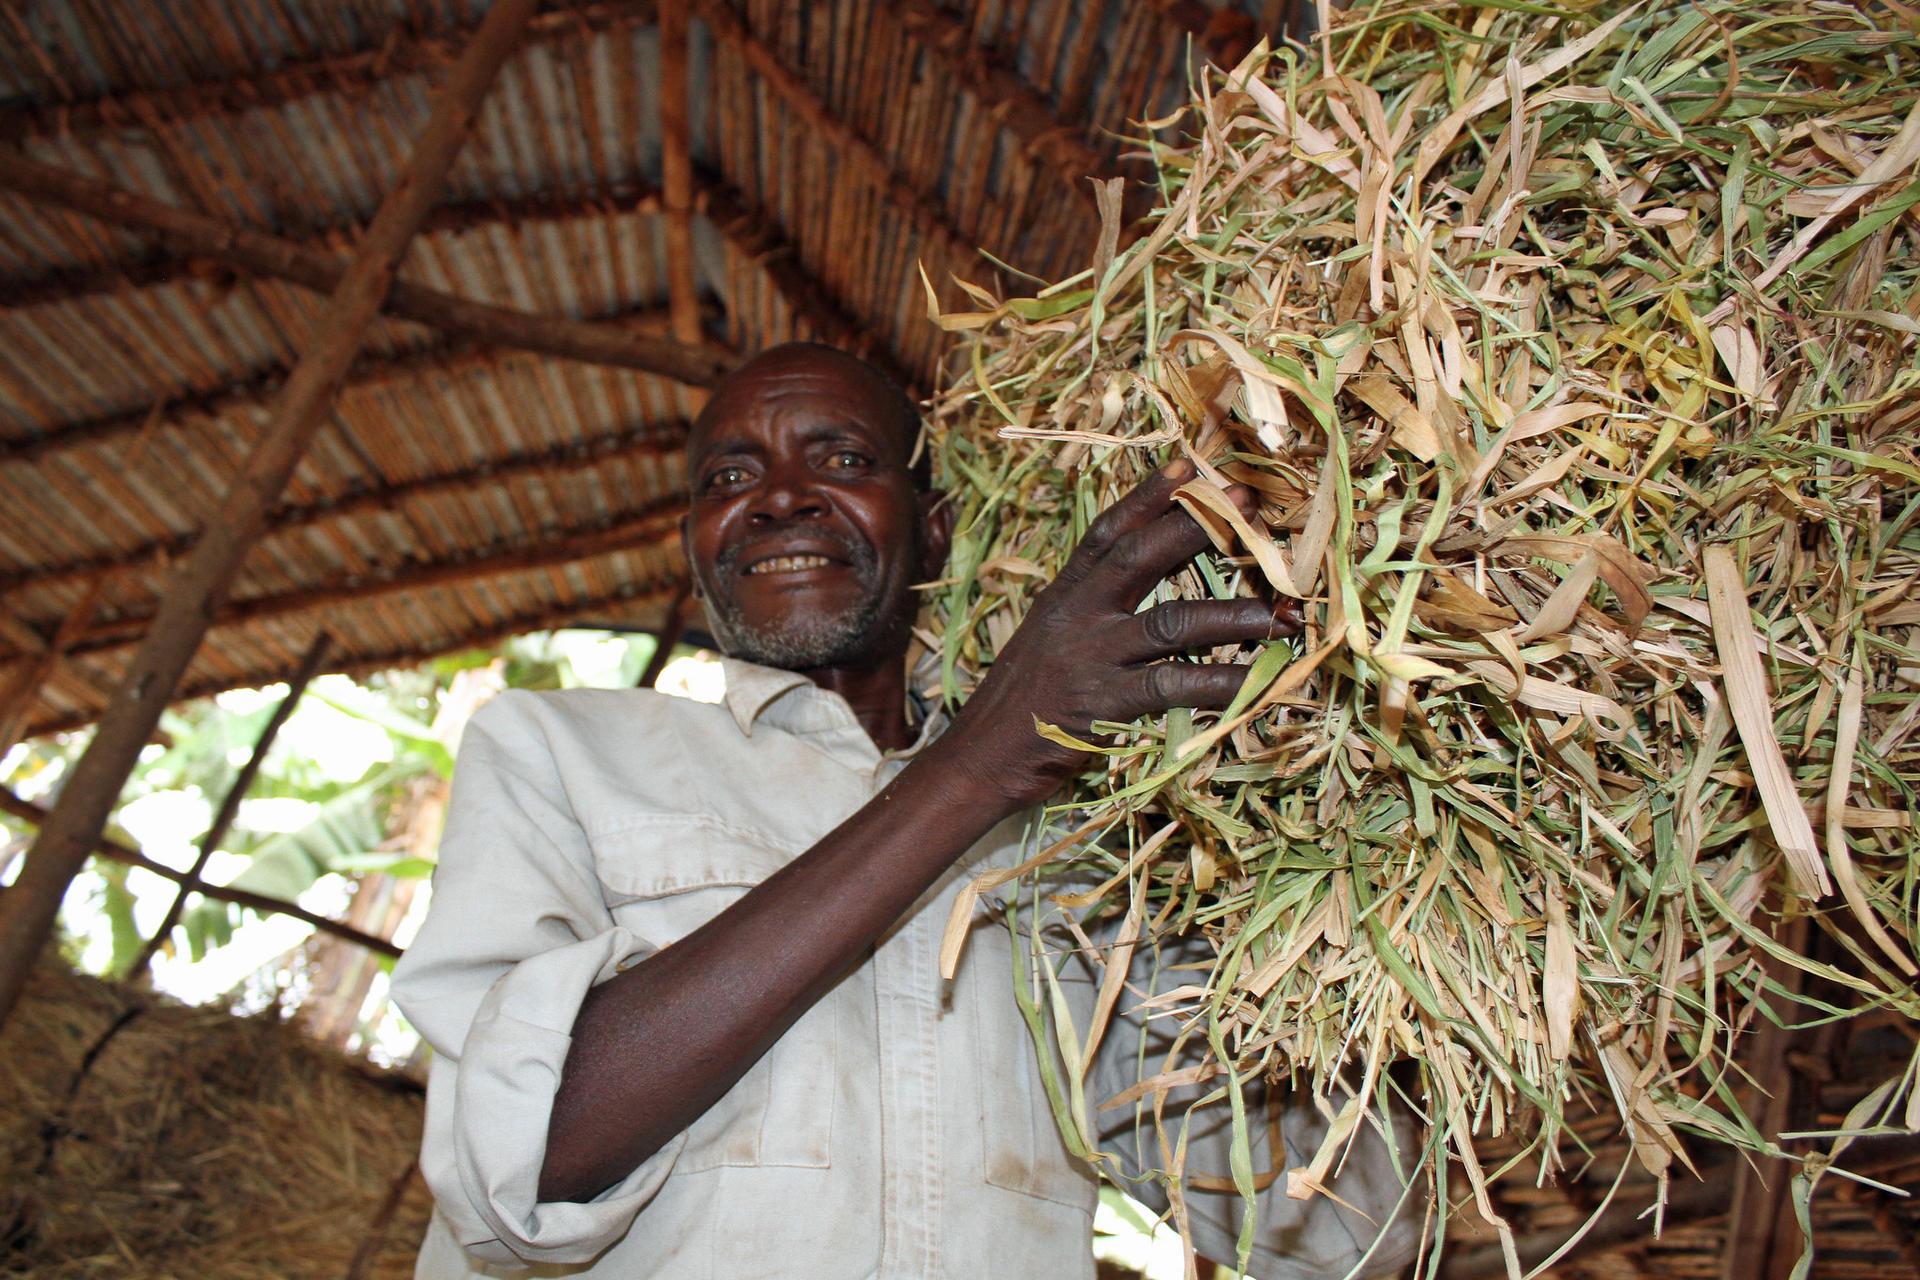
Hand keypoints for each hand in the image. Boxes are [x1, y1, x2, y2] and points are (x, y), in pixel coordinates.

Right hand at [933, 459, 1298, 814]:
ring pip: (1173, 622)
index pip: (1108, 532)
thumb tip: (1139, 585)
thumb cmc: (1019, 703)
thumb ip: (1088, 609)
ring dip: (1235, 616)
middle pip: (1143, 557)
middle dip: (1200, 527)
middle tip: (1251, 509)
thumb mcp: (1046, 639)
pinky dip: (1221, 684)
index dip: (1148, 496)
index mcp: (1063, 595)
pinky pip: (1174, 687)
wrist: (978, 759)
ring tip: (1286, 614)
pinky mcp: (1103, 705)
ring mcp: (1090, 658)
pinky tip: (1258, 684)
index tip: (1188, 465)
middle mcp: (1076, 616)